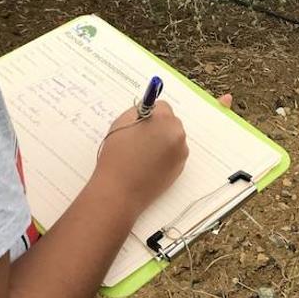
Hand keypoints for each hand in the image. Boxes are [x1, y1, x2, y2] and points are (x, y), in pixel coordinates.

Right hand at [93, 101, 186, 215]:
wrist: (120, 191)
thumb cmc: (117, 156)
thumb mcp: (121, 123)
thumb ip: (138, 111)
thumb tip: (148, 108)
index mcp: (165, 121)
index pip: (162, 106)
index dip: (149, 113)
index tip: (139, 122)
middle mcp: (178, 135)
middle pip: (170, 122)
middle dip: (158, 126)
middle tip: (139, 138)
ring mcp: (181, 153)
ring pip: (172, 138)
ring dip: (162, 140)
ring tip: (142, 153)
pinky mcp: (180, 168)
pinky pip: (173, 153)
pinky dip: (164, 155)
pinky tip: (148, 163)